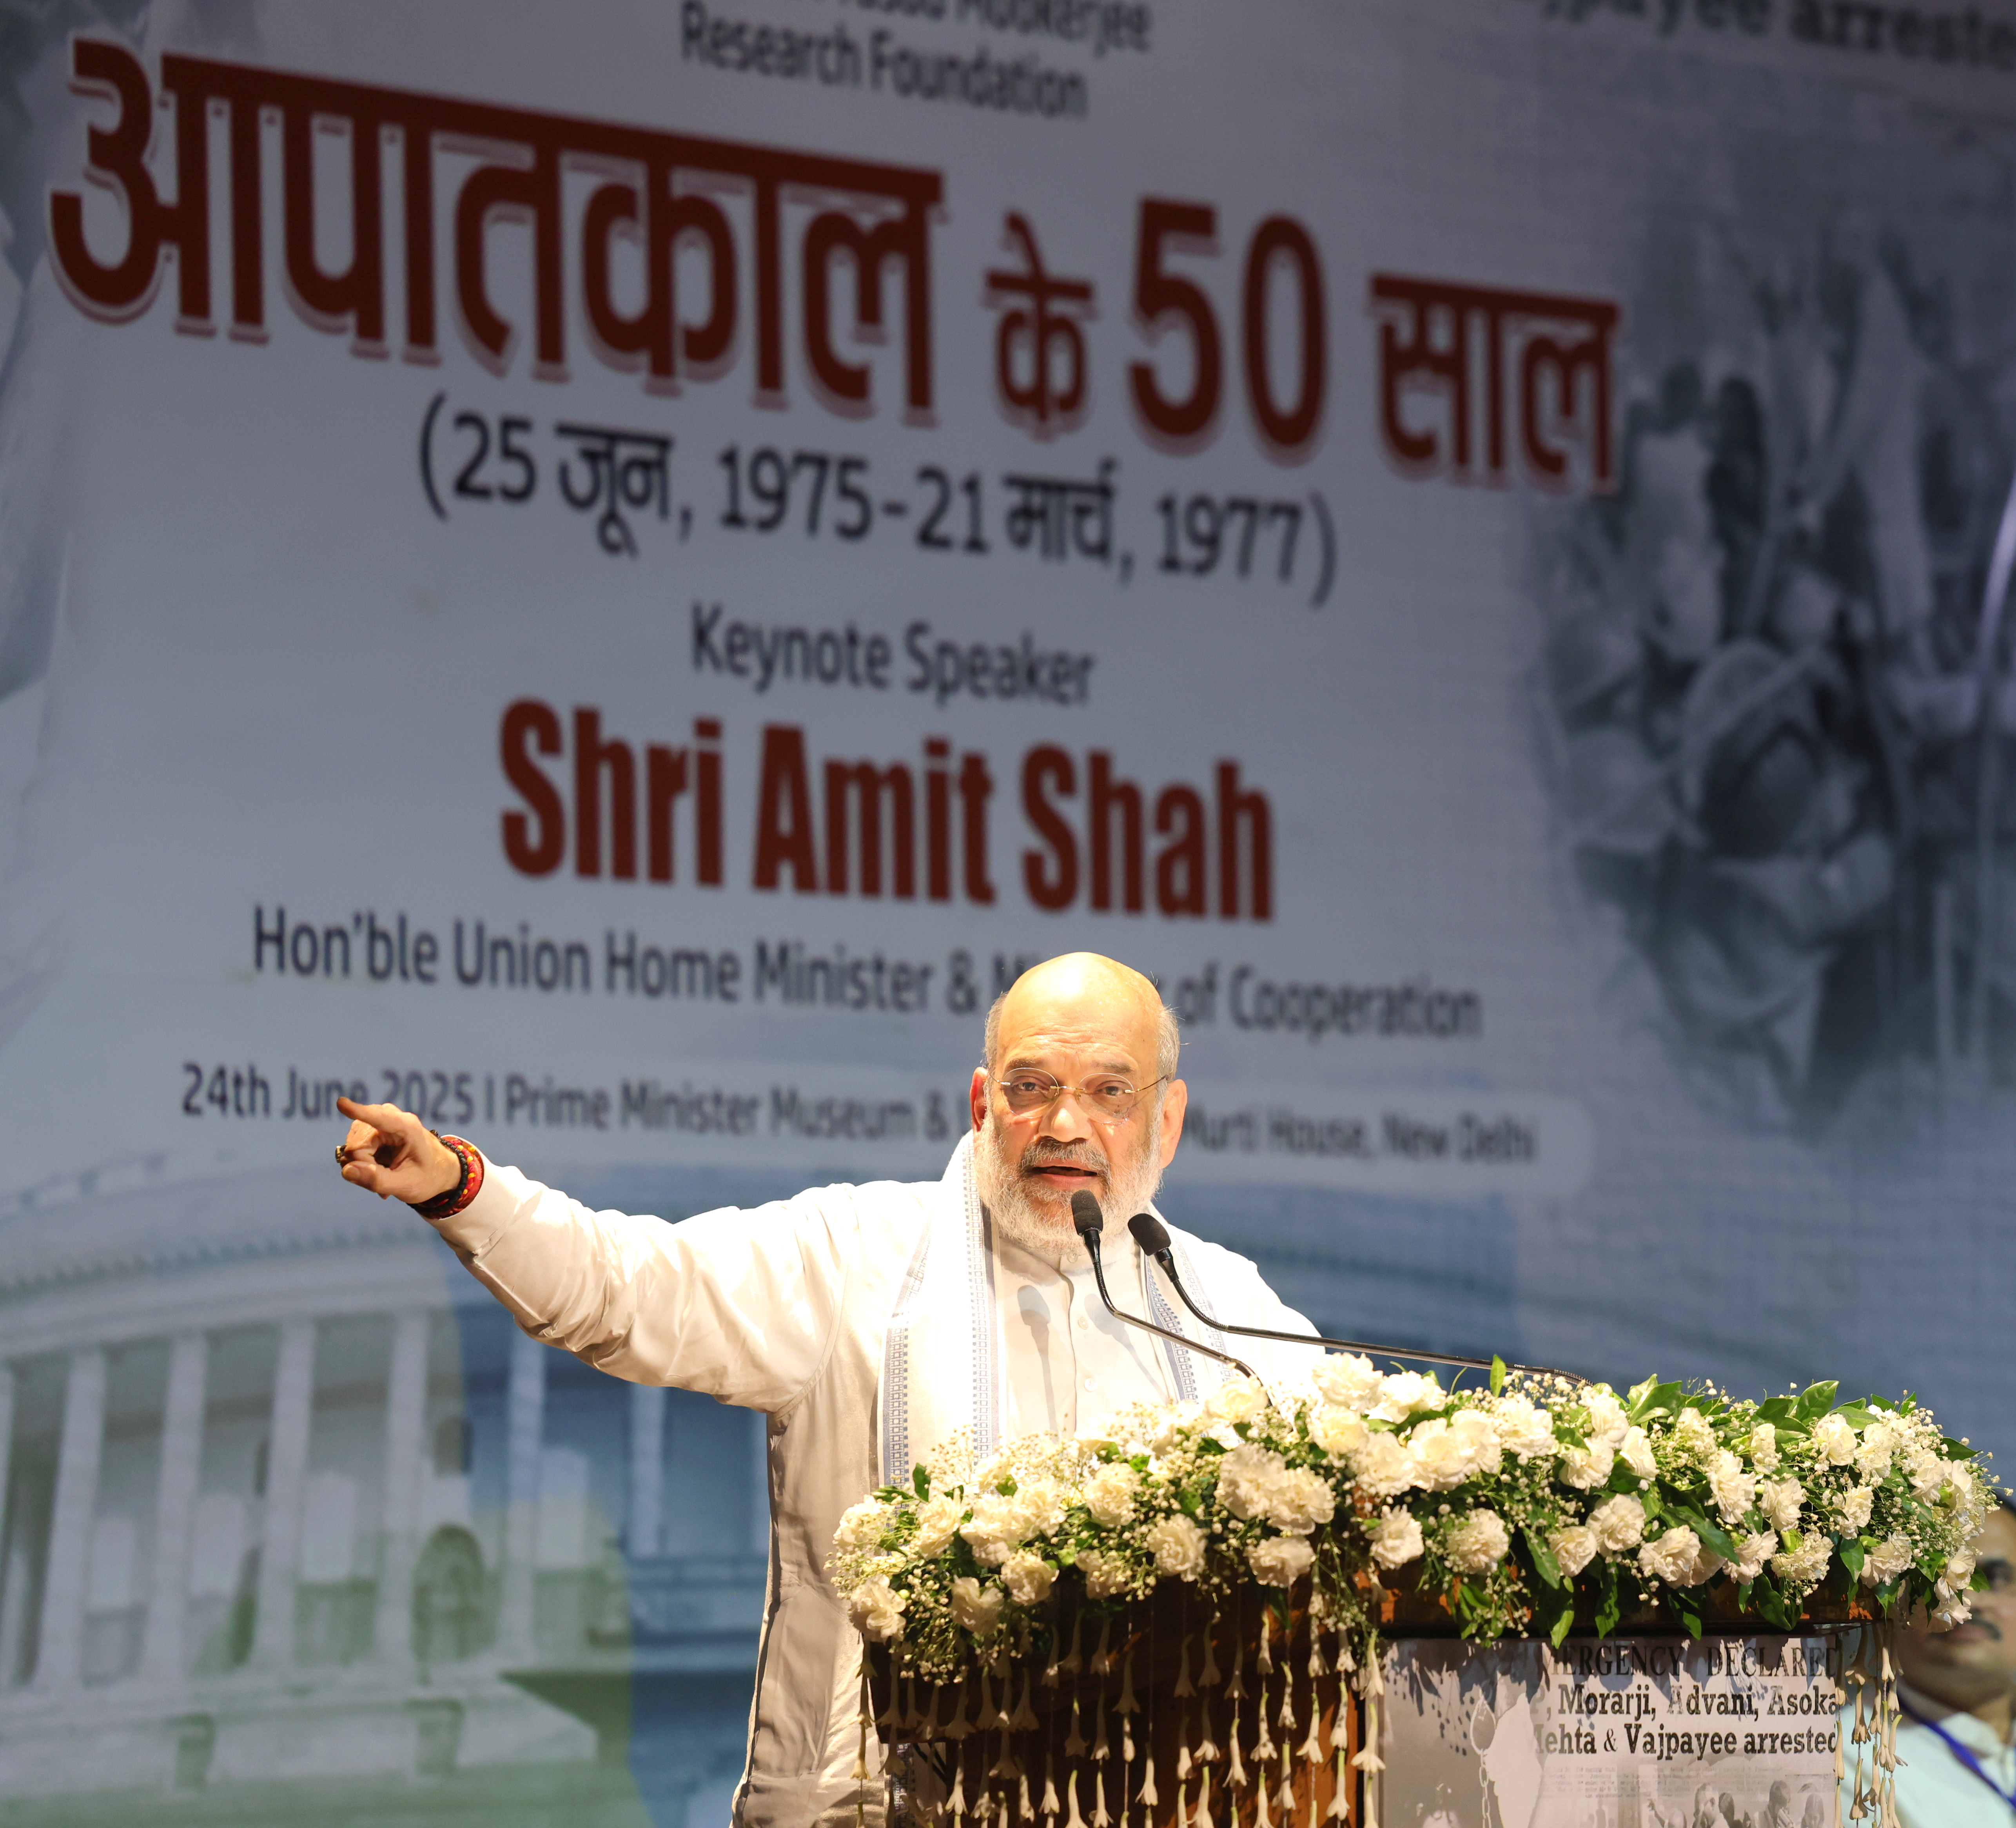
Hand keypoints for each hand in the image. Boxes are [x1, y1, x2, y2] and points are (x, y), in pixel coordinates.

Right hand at [334, 1098, 461, 1203]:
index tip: (341, 1103)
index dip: (358, 1111)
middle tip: (385, 1178)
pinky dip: (363, 1163)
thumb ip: (377, 1180)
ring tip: (385, 1173)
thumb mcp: (406, 1186)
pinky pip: (354, 1147)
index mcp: (407, 1128)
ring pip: (352, 1146)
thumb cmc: (427, 1177)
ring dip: (364, 1165)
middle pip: (357, 1144)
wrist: (438, 1172)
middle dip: (364, 1165)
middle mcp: (392, 1118)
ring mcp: (380, 1122)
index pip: (379, 1117)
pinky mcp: (372, 1129)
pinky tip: (379, 1170)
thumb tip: (347, 1170)